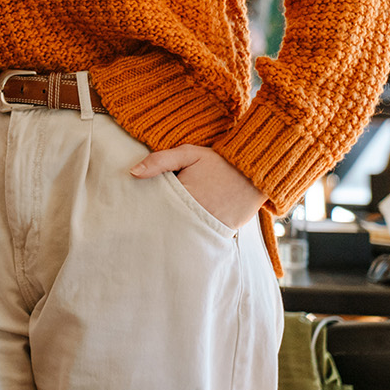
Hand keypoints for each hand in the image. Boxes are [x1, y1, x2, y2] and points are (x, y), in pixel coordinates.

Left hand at [130, 145, 266, 229]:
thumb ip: (160, 161)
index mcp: (184, 194)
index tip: (133, 205)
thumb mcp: (189, 154)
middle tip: (141, 219)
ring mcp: (209, 226)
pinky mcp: (221, 233)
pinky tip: (180, 229)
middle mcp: (196, 214)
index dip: (144, 205)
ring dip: (171, 228)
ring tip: (160, 225)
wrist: (257, 174)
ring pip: (181, 231)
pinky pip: (198, 236)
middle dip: (155, 220)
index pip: (155, 205)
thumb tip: (133, 172)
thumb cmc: (220, 162)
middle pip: (165, 222)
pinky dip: (189, 233)